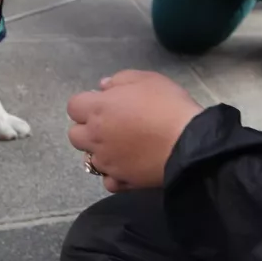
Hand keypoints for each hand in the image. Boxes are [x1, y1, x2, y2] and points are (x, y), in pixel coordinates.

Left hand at [67, 70, 203, 191]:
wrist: (188, 143)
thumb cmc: (167, 105)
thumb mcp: (147, 79)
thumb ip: (120, 79)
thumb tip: (103, 87)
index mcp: (98, 109)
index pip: (73, 106)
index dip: (87, 103)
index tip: (105, 102)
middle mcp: (96, 137)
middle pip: (75, 135)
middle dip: (87, 128)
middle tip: (111, 124)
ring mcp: (107, 162)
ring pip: (90, 159)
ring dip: (101, 151)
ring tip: (123, 146)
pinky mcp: (122, 181)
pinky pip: (108, 180)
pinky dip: (114, 174)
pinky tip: (128, 166)